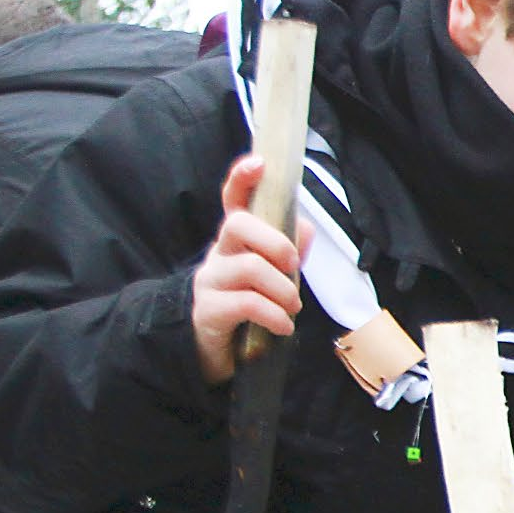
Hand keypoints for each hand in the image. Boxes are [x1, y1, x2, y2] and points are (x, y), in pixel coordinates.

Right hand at [191, 154, 308, 385]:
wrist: (212, 348)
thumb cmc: (248, 304)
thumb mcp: (272, 276)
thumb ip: (289, 251)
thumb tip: (305, 227)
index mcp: (236, 241)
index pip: (233, 201)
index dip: (242, 179)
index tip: (258, 163)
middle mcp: (219, 254)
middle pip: (237, 225)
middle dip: (275, 242)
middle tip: (293, 266)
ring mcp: (210, 281)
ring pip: (249, 268)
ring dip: (283, 290)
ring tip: (292, 308)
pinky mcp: (208, 311)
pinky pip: (246, 304)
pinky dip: (275, 316)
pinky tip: (283, 326)